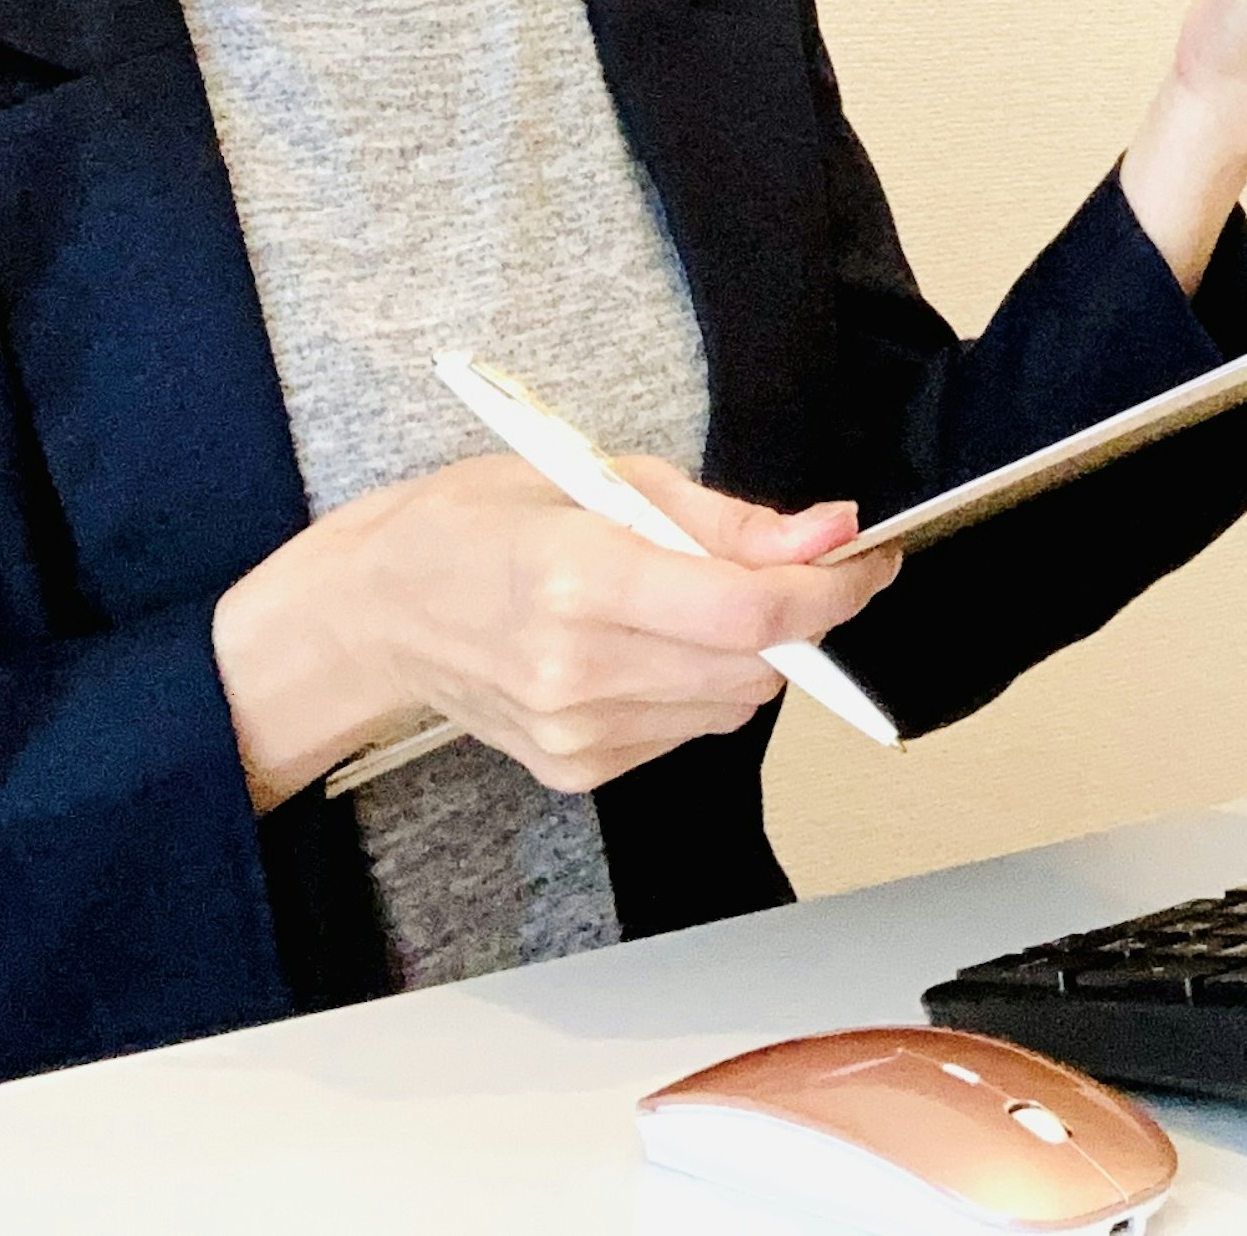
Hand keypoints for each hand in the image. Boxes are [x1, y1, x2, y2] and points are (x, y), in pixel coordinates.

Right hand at [211, 452, 902, 807]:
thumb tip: (829, 534)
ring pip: (732, 705)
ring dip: (741, 653)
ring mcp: (575, 732)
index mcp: (579, 576)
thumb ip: (725, 518)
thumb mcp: (599, 476)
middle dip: (791, 616)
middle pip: (754, 665)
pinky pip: (687, 730)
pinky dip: (694, 686)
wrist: (376, 609)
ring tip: (680, 599)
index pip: (746, 609)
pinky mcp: (575, 769)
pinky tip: (640, 645)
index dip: (829, 591)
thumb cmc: (478, 522)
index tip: (870, 561)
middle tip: (780, 565)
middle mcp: (577, 668)